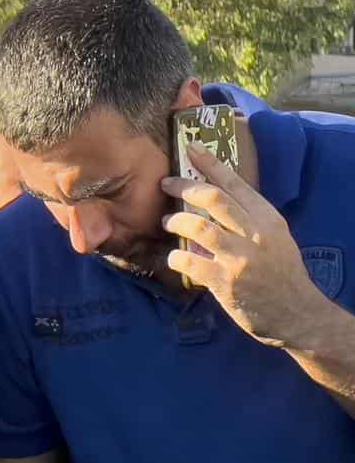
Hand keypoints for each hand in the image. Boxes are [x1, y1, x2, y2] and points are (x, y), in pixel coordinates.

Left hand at [161, 141, 328, 347]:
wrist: (296, 313)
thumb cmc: (280, 273)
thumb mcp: (274, 238)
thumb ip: (247, 221)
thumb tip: (210, 203)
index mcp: (268, 220)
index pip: (236, 184)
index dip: (211, 164)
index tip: (192, 148)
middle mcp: (255, 235)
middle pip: (213, 198)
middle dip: (184, 186)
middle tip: (166, 184)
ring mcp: (240, 258)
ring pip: (197, 226)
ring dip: (176, 221)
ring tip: (167, 222)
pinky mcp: (225, 282)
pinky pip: (189, 261)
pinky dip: (176, 256)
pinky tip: (176, 257)